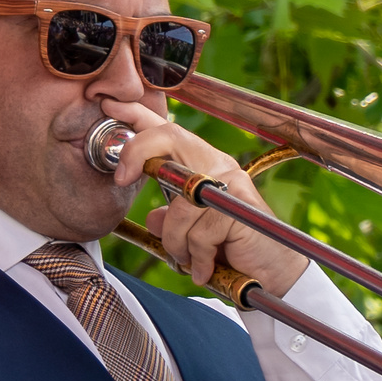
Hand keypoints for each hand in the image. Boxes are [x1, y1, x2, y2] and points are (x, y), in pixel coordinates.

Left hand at [104, 98, 308, 295]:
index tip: (109, 105)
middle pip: (171, 138)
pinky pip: (198, 234)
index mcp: (204, 165)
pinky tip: (207, 268)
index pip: (170, 131)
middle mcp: (218, 165)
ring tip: (190, 260)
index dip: (139, 115)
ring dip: (176, 243)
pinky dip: (197, 259)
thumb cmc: (232, 250)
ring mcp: (230, 182)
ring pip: (178, 206)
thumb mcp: (192, 233)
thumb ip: (171, 221)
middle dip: (137, 151)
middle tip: (122, 177)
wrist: (272, 275)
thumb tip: (153, 218)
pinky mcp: (239, 207)